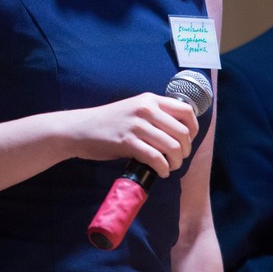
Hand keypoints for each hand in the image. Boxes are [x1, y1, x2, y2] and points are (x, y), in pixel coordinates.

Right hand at [72, 93, 198, 178]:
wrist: (79, 129)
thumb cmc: (108, 122)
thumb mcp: (133, 109)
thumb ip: (154, 115)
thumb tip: (178, 133)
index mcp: (149, 100)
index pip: (186, 110)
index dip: (193, 128)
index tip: (188, 140)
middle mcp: (146, 109)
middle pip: (182, 132)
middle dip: (185, 150)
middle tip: (178, 159)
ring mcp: (136, 125)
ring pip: (172, 146)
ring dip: (175, 162)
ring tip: (169, 167)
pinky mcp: (127, 141)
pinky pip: (155, 158)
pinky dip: (163, 168)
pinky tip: (160, 172)